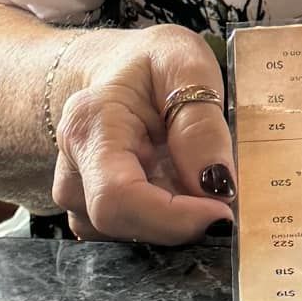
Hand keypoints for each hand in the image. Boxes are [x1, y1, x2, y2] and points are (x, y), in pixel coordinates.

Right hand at [51, 25, 235, 243]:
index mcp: (88, 129)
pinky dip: (169, 222)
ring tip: (203, 180)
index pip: (117, 198)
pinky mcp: (95, 216)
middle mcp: (74, 173)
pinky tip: (186, 192)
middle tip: (228, 198)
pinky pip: (135, 235)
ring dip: (178, 221)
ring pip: (132, 236)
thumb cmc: (151, 64)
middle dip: (183, 222)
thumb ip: (200, 124)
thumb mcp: (185, 66)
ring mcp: (80, 199)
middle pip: (124, 226)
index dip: (172, 218)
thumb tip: (217, 186)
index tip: (223, 213)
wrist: (119, 70)